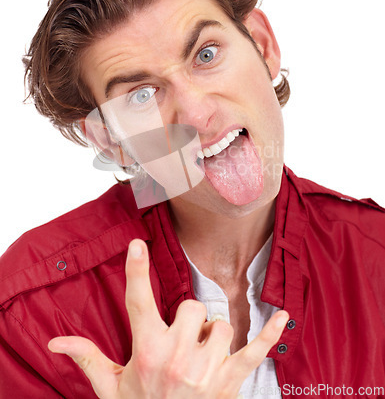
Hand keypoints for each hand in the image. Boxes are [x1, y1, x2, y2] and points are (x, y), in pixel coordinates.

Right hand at [49, 239, 288, 397]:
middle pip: (192, 307)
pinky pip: (256, 351)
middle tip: (180, 340)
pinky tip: (283, 316)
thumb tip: (55, 343)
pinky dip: (271, 334)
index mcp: (147, 353)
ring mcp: (208, 368)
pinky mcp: (231, 380)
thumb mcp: (110, 388)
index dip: (136, 271)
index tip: (137, 244)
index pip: (138, 302)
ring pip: (222, 324)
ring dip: (213, 335)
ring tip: (200, 356)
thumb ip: (87, 358)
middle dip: (188, 319)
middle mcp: (178, 357)